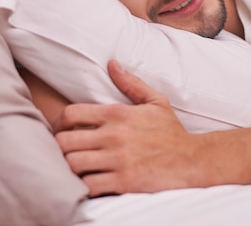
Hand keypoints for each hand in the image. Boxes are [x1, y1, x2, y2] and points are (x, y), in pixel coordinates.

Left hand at [53, 60, 199, 196]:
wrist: (192, 160)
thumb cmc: (172, 132)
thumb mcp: (155, 102)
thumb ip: (131, 83)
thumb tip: (112, 64)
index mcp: (117, 113)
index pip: (71, 113)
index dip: (57, 124)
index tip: (60, 132)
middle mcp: (114, 135)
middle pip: (65, 141)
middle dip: (60, 148)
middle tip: (64, 153)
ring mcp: (117, 159)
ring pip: (72, 164)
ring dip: (70, 168)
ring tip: (75, 169)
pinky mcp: (123, 182)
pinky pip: (89, 185)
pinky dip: (84, 186)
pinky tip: (90, 183)